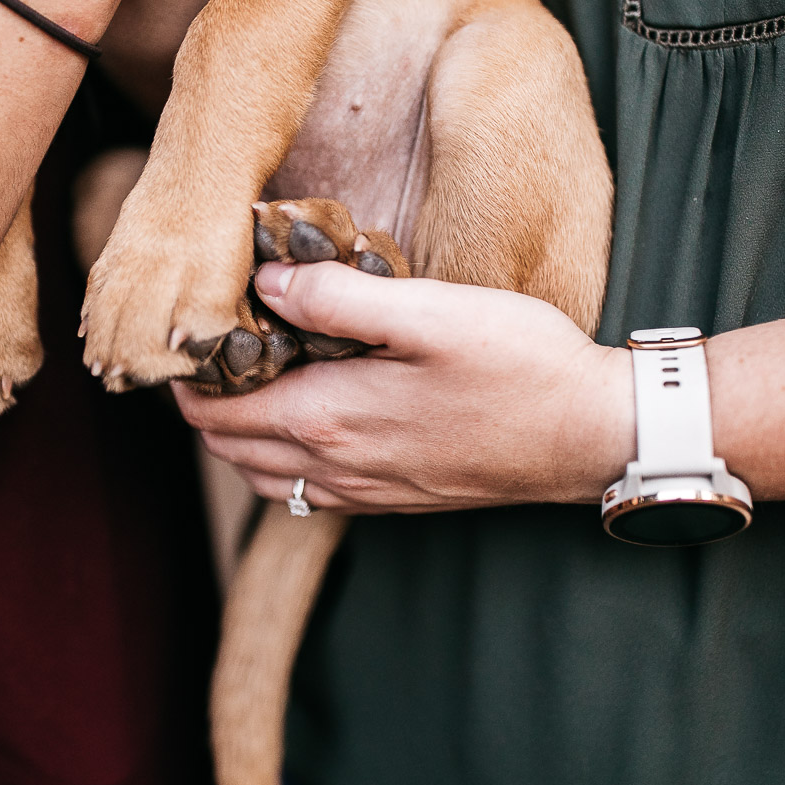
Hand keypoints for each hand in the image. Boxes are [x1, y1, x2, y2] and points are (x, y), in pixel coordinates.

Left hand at [173, 260, 635, 513]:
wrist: (592, 436)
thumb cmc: (521, 365)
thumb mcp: (428, 311)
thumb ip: (338, 298)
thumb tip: (267, 284)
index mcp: (329, 419)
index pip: (215, 411)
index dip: (192, 371)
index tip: (200, 325)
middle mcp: (337, 468)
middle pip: (228, 447)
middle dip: (206, 400)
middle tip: (220, 345)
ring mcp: (367, 492)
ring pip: (264, 477)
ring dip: (241, 433)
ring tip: (256, 379)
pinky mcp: (396, 500)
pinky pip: (309, 492)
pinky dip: (284, 460)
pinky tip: (310, 420)